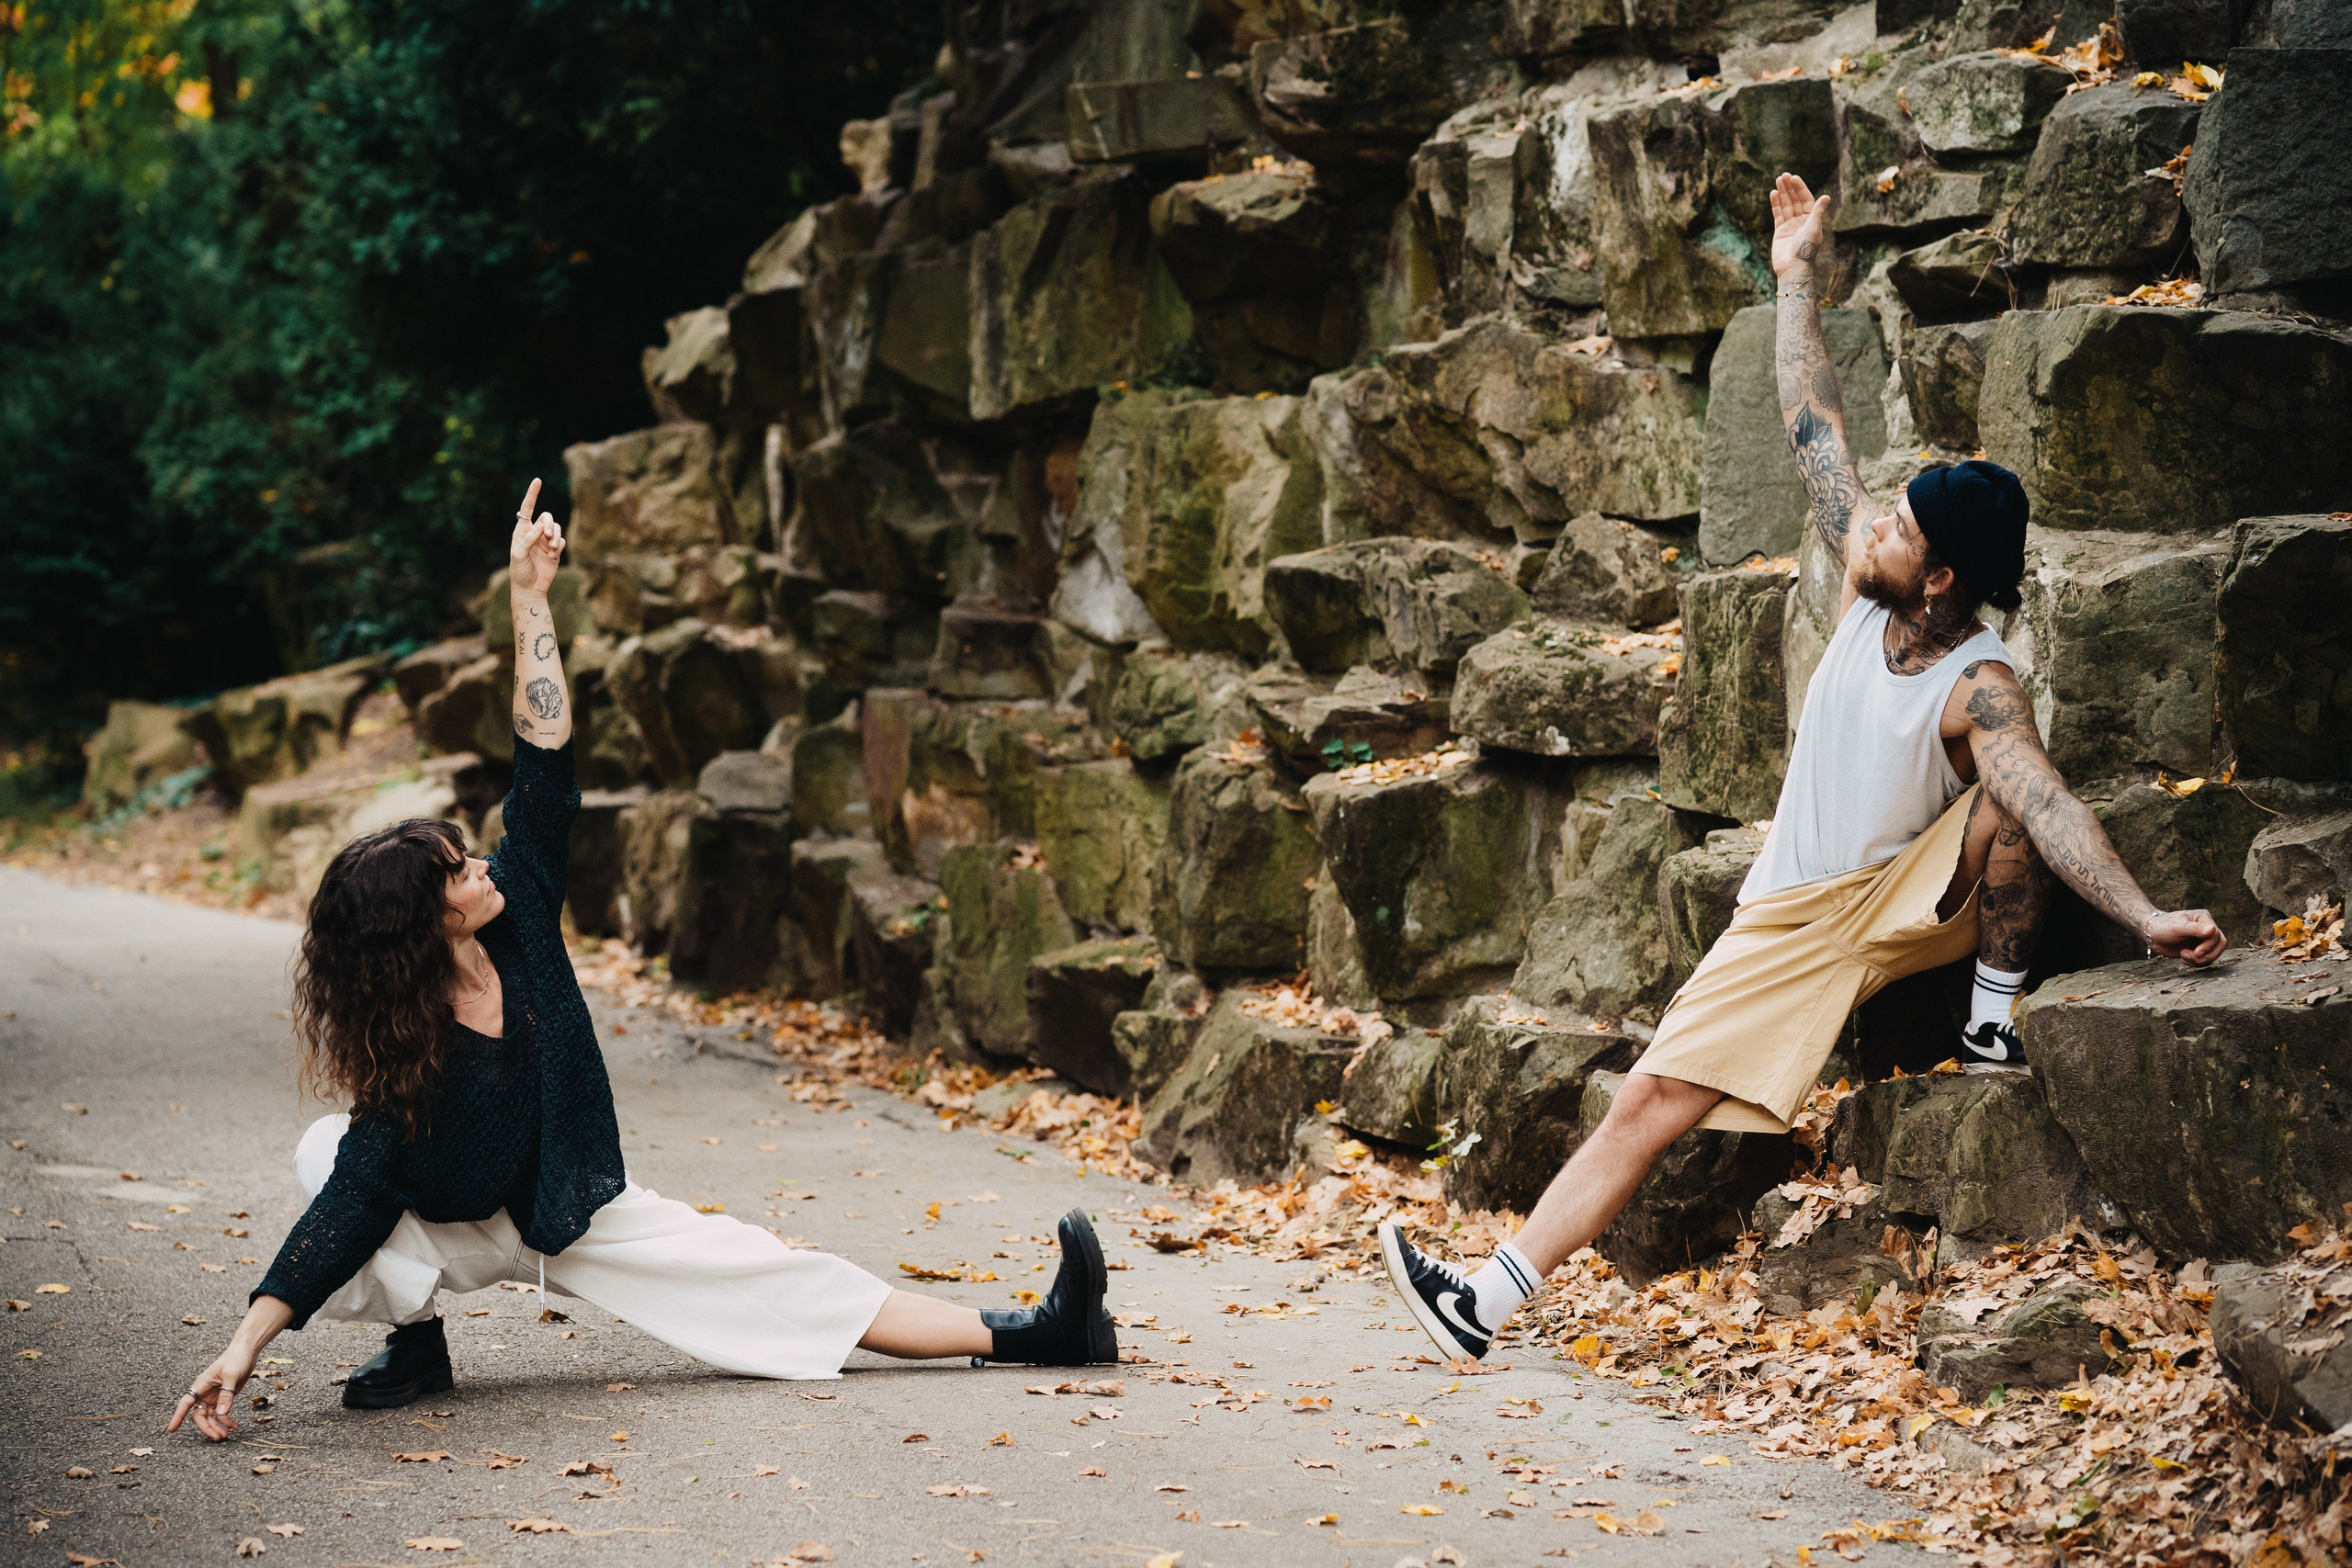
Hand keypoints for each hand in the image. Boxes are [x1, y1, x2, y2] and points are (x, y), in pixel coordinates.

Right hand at [168, 1339, 258, 1440]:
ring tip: (225, 1436)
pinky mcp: (224, 1398)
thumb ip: (227, 1395)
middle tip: (217, 1437)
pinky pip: (222, 1413)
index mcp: (201, 1385)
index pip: (186, 1403)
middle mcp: (204, 1393)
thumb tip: (222, 1413)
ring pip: (210, 1417)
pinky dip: (226, 1421)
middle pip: (199, 1415)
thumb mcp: (231, 1376)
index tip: (172, 1429)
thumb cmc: (235, 1359)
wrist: (246, 1352)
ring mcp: (214, 1396)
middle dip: (207, 1427)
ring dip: (216, 1427)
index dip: (178, 1416)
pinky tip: (234, 1426)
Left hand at [508, 478, 564, 594]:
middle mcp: (534, 533)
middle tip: (547, 537)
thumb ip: (528, 539)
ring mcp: (545, 541)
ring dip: (556, 536)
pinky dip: (559, 546)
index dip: (532, 494)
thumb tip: (540, 526)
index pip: (527, 508)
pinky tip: (553, 555)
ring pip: (556, 528)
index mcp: (522, 530)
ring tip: (552, 548)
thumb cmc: (519, 571)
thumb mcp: (519, 554)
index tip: (538, 481)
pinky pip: (562, 540)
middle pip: (547, 517)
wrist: (530, 588)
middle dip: (550, 525)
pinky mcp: (555, 550)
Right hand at [1769, 172, 1830, 280]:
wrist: (1793, 268)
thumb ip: (1818, 212)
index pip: (1806, 199)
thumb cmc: (1806, 249)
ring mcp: (1790, 226)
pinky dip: (1776, 204)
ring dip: (1783, 193)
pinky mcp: (1780, 231)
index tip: (1794, 177)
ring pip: (1786, 205)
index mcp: (1812, 219)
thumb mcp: (1814, 228)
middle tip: (1784, 175)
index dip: (1800, 188)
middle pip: (1795, 200)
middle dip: (1790, 188)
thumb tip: (1826, 196)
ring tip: (1778, 180)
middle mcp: (1802, 221)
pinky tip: (1773, 193)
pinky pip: (1778, 214)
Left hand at [2142, 908, 2225, 965]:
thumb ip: (2195, 929)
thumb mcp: (2177, 927)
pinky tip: (2182, 958)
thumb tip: (2213, 929)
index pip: (2217, 935)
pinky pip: (2205, 960)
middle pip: (2220, 945)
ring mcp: (2203, 940)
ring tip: (2183, 955)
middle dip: (2208, 955)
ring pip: (2214, 954)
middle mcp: (2207, 929)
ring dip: (2200, 960)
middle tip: (2193, 957)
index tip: (2197, 952)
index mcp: (2204, 919)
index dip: (2209, 946)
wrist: (2151, 935)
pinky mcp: (2198, 949)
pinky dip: (2195, 963)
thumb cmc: (2163, 927)